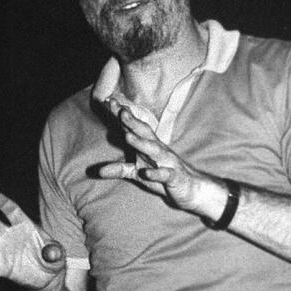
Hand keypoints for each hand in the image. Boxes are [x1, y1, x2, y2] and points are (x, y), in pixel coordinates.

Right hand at [0, 190, 65, 290]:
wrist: (47, 279)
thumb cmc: (52, 259)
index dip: (2, 202)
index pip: (11, 211)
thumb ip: (54, 252)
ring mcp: (3, 251)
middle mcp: (9, 236)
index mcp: (24, 226)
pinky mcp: (1, 267)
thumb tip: (52, 253)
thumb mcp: (57, 255)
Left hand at [100, 98, 219, 215]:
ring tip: (127, 136)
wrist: (193, 189)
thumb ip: (119, 169)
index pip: (133, 127)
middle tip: (120, 110)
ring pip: (154, 150)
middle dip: (132, 121)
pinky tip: (145, 172)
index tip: (108, 101)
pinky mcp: (174, 177)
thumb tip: (97, 172)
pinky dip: (156, 173)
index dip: (121, 115)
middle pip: (144, 132)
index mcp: (148, 146)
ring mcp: (167, 162)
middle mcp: (158, 150)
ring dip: (141, 143)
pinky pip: (165, 175)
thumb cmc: (164, 177)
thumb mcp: (138, 174)